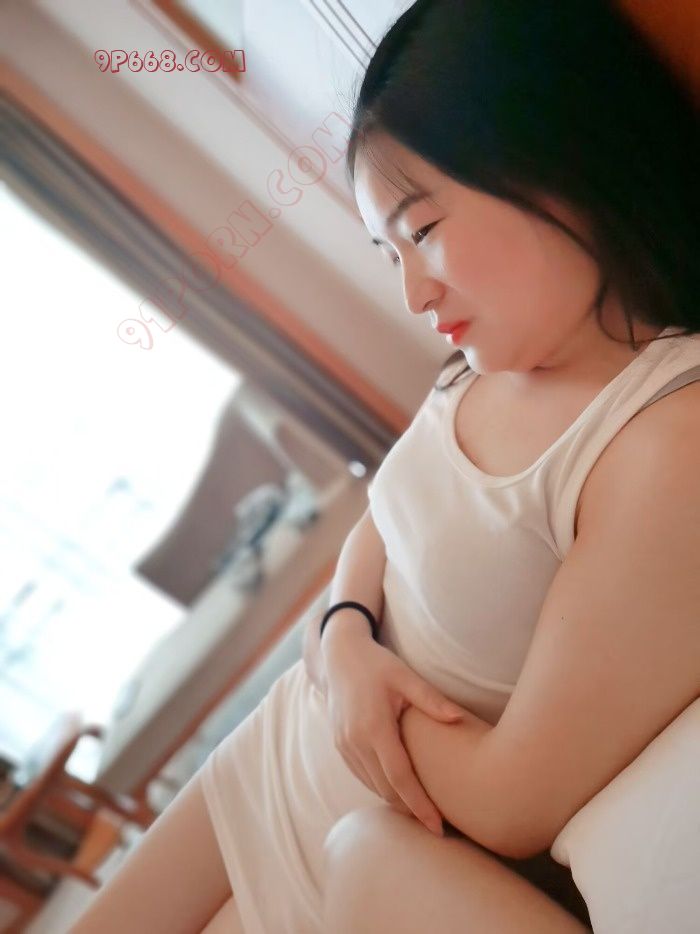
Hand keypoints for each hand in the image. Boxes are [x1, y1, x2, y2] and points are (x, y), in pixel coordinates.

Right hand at [322, 627, 464, 836]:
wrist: (338, 657)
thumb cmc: (377, 664)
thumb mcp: (405, 676)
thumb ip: (431, 699)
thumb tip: (460, 719)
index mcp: (373, 727)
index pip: (399, 779)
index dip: (419, 806)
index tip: (438, 826)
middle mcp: (355, 742)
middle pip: (386, 790)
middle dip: (411, 812)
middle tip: (440, 826)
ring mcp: (344, 747)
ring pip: (373, 787)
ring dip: (397, 802)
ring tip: (424, 813)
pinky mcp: (340, 747)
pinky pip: (363, 776)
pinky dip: (382, 788)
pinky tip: (401, 791)